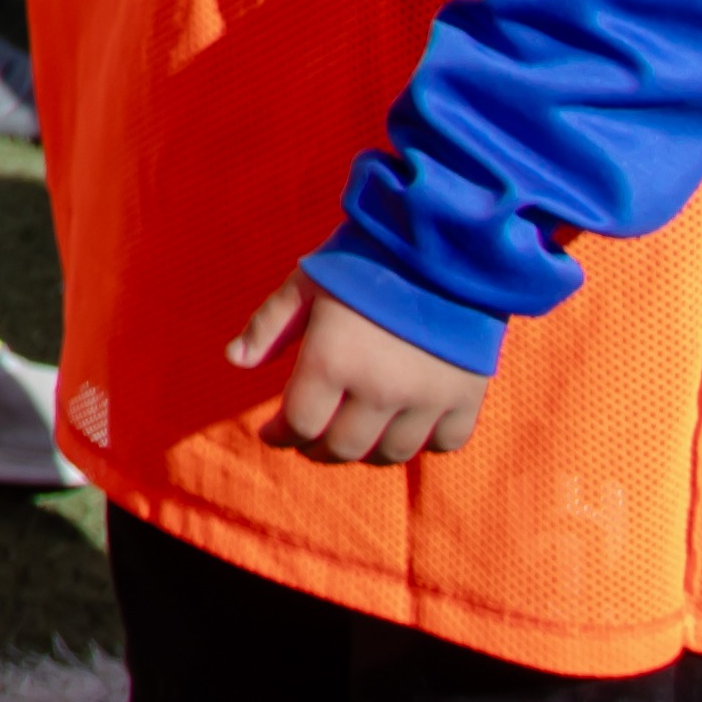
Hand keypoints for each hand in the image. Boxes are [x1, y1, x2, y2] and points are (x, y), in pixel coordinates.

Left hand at [230, 273, 491, 464]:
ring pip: (391, 454)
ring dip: (366, 451)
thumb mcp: (305, 285)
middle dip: (317, 448)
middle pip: (343, 448)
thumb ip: (268, 326)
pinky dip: (422, 443)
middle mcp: (379, 389)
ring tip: (352, 434)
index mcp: (332, 361)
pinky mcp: (467, 397)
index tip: (272, 432)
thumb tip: (235, 360)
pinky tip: (405, 426)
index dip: (280, 434)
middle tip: (309, 438)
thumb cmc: (363, 263)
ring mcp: (427, 398)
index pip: (300, 425)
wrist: (443, 248)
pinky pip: (445, 443)